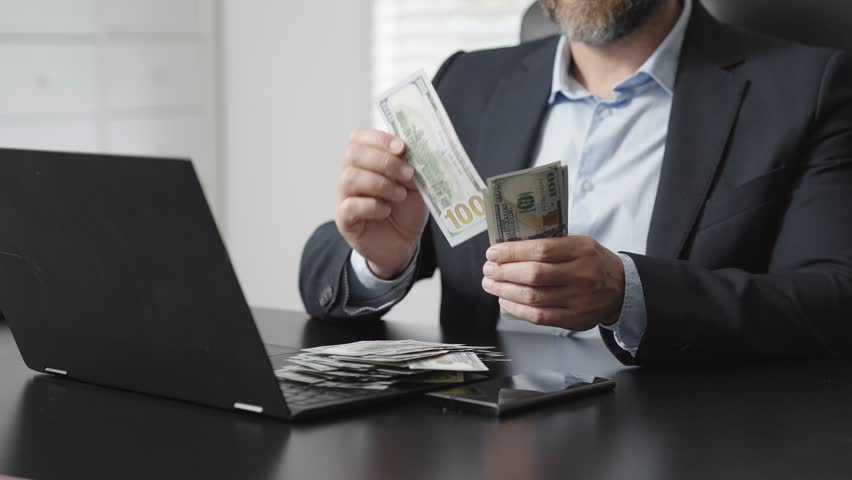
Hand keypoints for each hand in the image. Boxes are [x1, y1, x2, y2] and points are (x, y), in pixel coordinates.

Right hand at [336, 128, 428, 278]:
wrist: (404, 243)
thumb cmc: (406, 210)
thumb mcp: (416, 185)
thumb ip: (413, 168)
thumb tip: (414, 153)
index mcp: (367, 161)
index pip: (359, 137)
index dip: (379, 138)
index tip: (401, 147)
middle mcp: (351, 175)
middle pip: (353, 154)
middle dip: (383, 161)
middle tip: (407, 174)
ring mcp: (345, 197)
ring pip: (350, 177)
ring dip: (380, 183)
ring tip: (400, 195)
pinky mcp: (345, 220)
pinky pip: (350, 205)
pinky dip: (372, 206)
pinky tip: (386, 210)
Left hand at [481, 236, 624, 329]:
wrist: (621, 288)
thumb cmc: (592, 262)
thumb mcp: (579, 243)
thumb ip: (551, 243)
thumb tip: (510, 246)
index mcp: (581, 250)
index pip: (541, 250)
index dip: (512, 252)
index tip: (493, 252)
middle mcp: (581, 274)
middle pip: (534, 275)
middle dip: (504, 272)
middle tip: (488, 269)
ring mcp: (578, 299)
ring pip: (533, 297)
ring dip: (505, 290)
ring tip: (491, 284)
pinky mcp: (573, 319)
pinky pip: (539, 316)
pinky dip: (517, 309)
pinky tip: (505, 300)